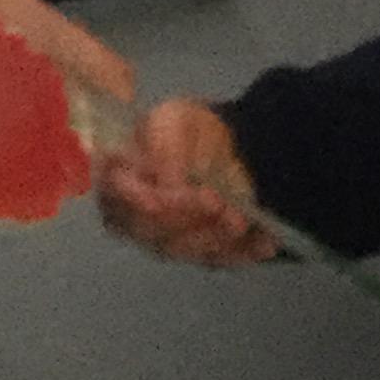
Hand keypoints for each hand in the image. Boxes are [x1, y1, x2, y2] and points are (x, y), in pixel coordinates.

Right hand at [97, 96, 277, 265]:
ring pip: (184, 250)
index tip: (158, 201)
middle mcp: (134, 217)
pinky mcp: (201, 253)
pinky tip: (264, 242)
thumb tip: (169, 183)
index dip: (134, 200)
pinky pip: (220, 259)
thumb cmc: (188, 130)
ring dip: (213, 236)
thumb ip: (165, 147)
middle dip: (184, 218)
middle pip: (149, 230)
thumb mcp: (174, 120)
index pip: (114, 195)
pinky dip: (243, 252)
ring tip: (238, 219)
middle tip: (213, 200)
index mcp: (118, 179)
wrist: (225, 146)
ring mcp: (167, 241)